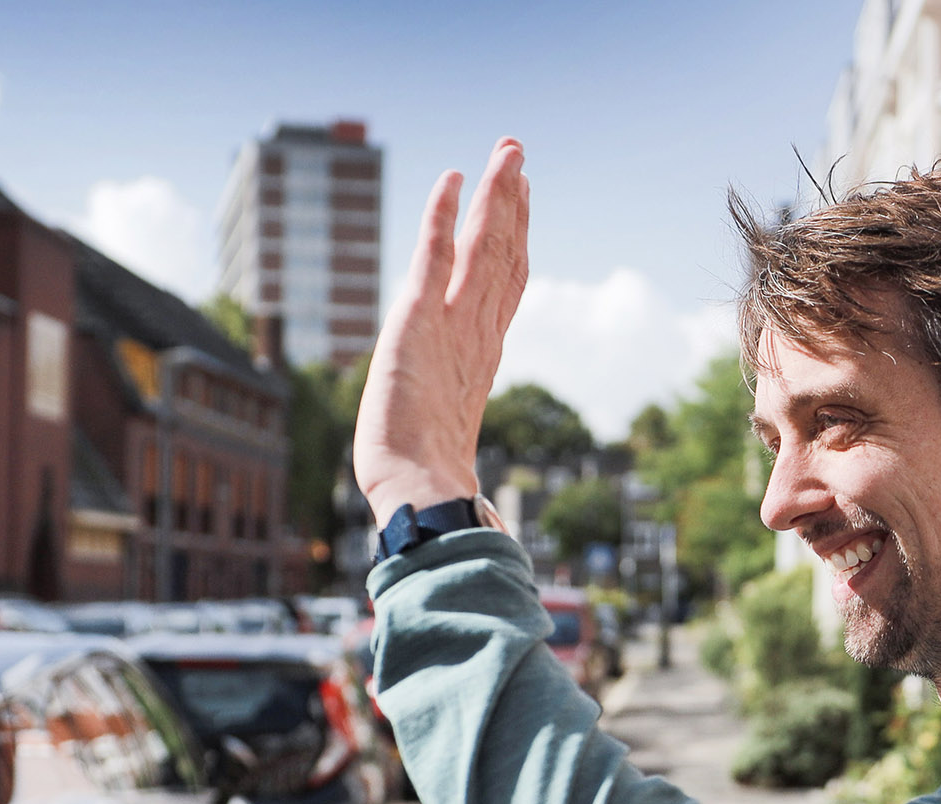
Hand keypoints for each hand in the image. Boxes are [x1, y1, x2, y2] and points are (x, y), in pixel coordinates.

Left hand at [354, 138, 529, 525]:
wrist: (419, 491)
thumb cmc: (428, 487)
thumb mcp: (446, 450)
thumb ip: (463, 451)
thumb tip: (486, 512)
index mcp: (481, 358)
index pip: (504, 287)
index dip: (515, 242)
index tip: (520, 204)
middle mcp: (474, 334)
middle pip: (502, 256)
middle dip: (512, 205)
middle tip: (519, 157)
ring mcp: (452, 325)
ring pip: (483, 247)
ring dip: (495, 197)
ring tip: (507, 154)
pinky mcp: (419, 318)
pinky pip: (436, 253)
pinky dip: (444, 214)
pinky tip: (454, 178)